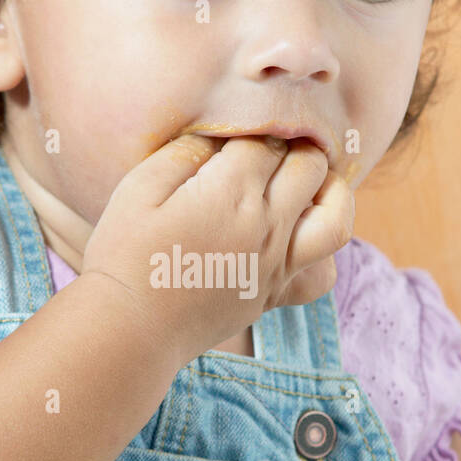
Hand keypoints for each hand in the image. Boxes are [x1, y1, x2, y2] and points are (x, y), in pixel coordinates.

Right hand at [81, 133, 354, 362]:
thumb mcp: (139, 188)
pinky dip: (323, 254)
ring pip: (336, 217)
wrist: (129, 329)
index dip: (246, 132)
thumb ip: (184, 153)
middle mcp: (266, 227)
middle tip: (261, 153)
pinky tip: (296, 242)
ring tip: (305, 184)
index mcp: (232, 192)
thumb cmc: (124, 255)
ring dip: (329, 191)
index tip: (225, 142)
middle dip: (290, 148)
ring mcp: (276, 265)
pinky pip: (321, 275)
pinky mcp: (273, 295)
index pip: (265, 141)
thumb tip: (217, 138)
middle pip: (309, 166)